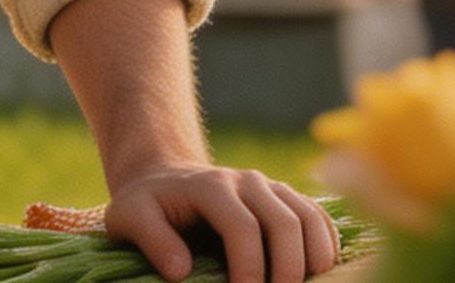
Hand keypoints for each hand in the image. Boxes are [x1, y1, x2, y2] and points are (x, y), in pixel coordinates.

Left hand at [105, 164, 340, 282]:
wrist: (164, 182)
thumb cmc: (146, 207)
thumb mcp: (128, 218)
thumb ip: (151, 240)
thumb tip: (180, 272)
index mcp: (208, 186)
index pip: (242, 226)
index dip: (250, 267)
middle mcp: (246, 181)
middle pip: (284, 223)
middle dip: (288, 269)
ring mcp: (270, 187)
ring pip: (308, 218)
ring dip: (314, 260)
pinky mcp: (286, 199)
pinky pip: (318, 218)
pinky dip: (326, 247)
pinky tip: (317, 276)